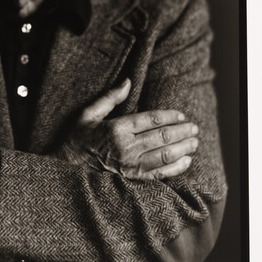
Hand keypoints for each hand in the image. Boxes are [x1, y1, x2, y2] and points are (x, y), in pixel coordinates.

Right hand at [57, 79, 198, 180]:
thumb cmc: (78, 138)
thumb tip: (127, 82)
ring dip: (183, 148)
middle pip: (162, 137)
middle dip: (181, 131)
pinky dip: (176, 167)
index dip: (169, 116)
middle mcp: (126, 148)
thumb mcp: (88, 114)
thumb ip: (110, 98)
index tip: (181, 115)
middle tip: (194, 127)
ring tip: (194, 141)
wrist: (67, 168)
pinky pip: (159, 174)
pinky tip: (186, 161)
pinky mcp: (132, 179)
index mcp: (116, 129)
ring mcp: (130, 166)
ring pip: (164, 155)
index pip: (151, 120)